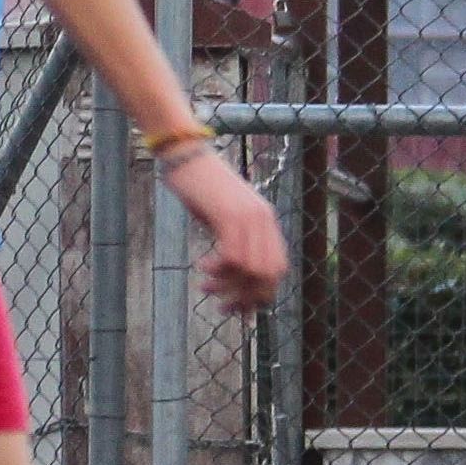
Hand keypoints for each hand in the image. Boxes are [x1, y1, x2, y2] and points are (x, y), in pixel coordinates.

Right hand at [162, 146, 289, 311]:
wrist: (187, 156)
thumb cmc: (200, 187)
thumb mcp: (223, 216)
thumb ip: (233, 239)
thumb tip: (232, 273)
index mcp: (267, 221)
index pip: (278, 268)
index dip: (262, 293)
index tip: (240, 308)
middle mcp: (264, 220)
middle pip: (268, 274)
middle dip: (245, 298)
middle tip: (222, 307)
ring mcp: (249, 217)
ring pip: (251, 269)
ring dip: (227, 287)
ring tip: (205, 288)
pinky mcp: (230, 215)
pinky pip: (232, 256)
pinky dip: (217, 269)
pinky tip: (201, 266)